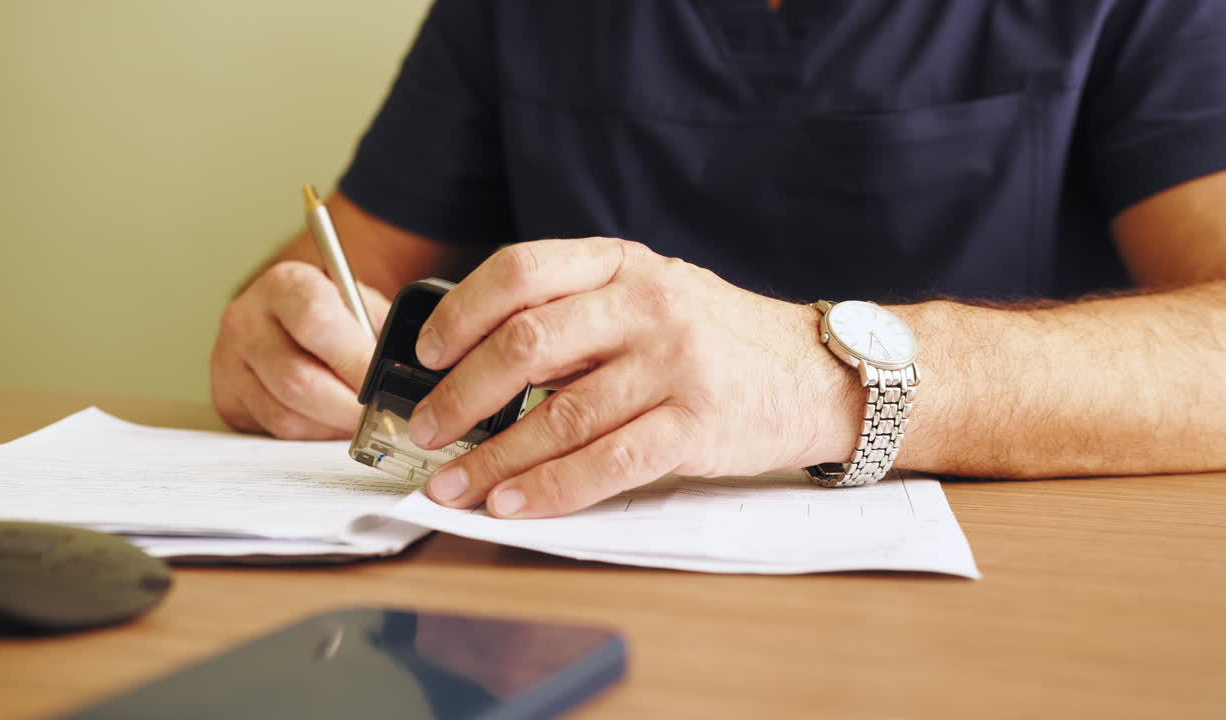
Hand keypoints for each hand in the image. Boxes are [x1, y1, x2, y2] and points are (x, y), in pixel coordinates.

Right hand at [211, 260, 389, 438]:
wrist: (288, 316)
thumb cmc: (333, 312)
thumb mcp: (361, 305)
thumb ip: (381, 332)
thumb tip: (404, 372)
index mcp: (285, 284)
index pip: (315, 321)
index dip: (355, 360)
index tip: (382, 382)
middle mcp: (246, 318)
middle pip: (297, 379)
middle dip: (347, 407)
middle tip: (378, 415)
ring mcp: (228, 360)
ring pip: (286, 414)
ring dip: (330, 427)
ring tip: (358, 419)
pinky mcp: (225, 397)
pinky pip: (273, 431)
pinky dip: (311, 434)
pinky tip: (329, 422)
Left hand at [408, 238, 860, 517]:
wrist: (818, 372)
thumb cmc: (720, 339)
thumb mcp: (653, 295)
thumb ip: (581, 313)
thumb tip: (484, 363)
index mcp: (625, 265)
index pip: (522, 270)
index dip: (461, 312)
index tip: (427, 353)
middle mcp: (647, 305)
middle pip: (528, 344)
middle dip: (461, 395)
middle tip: (426, 431)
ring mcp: (674, 364)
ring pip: (560, 415)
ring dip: (494, 458)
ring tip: (454, 486)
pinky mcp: (697, 424)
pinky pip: (607, 463)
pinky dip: (550, 489)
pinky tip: (514, 504)